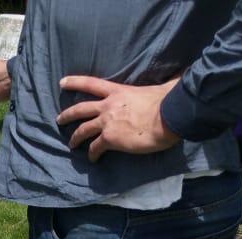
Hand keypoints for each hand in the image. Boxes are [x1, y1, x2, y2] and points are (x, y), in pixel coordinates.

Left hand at [56, 76, 181, 161]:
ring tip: (71, 145)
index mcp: (119, 92)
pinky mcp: (110, 139)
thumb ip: (167, 82)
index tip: (62, 82)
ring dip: (75, 138)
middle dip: (66, 115)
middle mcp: (108, 106)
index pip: (91, 84)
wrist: (169, 117)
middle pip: (80, 109)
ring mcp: (107, 123)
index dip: (75, 82)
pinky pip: (95, 148)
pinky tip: (93, 159)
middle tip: (59, 120)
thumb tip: (182, 75)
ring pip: (82, 130)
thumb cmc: (170, 101)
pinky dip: (92, 154)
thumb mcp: (165, 86)